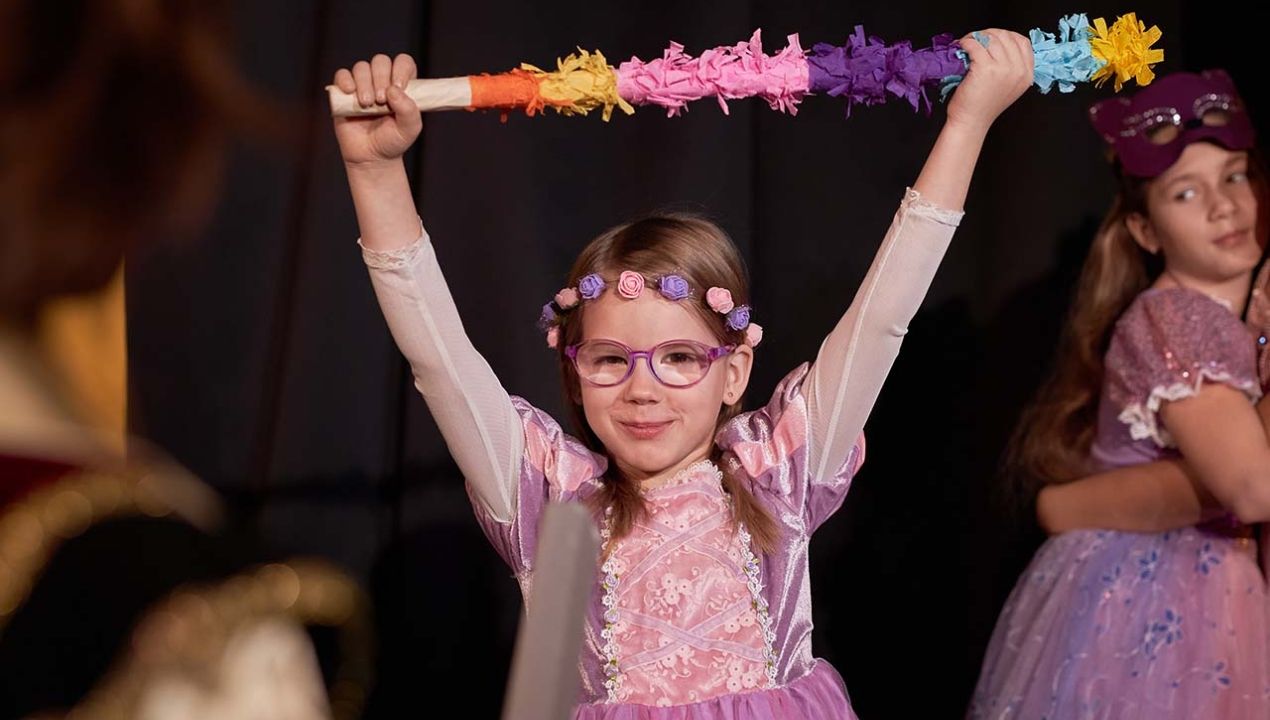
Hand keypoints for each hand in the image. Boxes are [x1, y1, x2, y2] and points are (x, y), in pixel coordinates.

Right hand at [331, 53, 421, 167]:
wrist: (371, 157)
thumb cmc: (393, 141)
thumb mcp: (409, 129)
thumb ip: (409, 110)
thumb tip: (393, 89)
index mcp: (401, 86)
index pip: (403, 62)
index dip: (401, 69)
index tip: (398, 86)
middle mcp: (382, 81)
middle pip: (381, 61)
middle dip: (381, 78)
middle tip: (381, 101)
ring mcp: (363, 85)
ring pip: (362, 67)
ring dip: (364, 83)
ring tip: (367, 104)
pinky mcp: (344, 92)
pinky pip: (342, 74)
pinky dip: (345, 80)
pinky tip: (350, 92)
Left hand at [945, 29, 1033, 132]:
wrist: (971, 122)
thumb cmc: (984, 106)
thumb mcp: (1008, 86)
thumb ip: (1011, 67)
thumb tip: (998, 44)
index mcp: (1026, 74)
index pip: (1022, 42)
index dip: (1005, 36)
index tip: (991, 39)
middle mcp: (1018, 70)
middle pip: (1006, 36)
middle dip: (988, 34)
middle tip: (974, 40)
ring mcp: (1004, 68)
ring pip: (990, 39)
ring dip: (975, 37)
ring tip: (966, 44)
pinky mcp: (986, 68)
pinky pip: (976, 45)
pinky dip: (966, 43)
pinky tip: (961, 48)